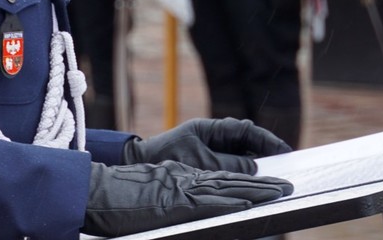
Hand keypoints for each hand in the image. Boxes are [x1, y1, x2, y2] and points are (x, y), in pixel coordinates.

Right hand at [83, 160, 292, 236]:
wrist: (95, 192)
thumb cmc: (115, 199)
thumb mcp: (150, 193)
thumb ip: (172, 196)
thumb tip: (184, 204)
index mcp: (179, 178)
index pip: (219, 179)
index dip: (245, 182)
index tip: (266, 186)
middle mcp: (185, 179)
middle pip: (230, 180)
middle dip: (261, 184)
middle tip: (287, 185)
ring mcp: (182, 189)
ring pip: (227, 188)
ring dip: (256, 191)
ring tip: (280, 191)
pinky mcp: (177, 201)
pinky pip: (209, 201)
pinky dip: (231, 201)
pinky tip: (249, 203)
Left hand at [122, 117, 290, 172]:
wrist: (141, 162)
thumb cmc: (167, 155)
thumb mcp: (199, 160)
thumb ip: (227, 164)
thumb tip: (254, 167)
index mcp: (211, 129)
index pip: (246, 131)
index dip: (267, 140)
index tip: (285, 150)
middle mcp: (215, 138)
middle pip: (248, 143)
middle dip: (267, 153)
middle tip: (286, 166)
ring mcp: (212, 151)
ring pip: (242, 157)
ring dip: (256, 166)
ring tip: (274, 177)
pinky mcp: (209, 164)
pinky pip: (232, 168)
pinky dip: (243, 175)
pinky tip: (253, 184)